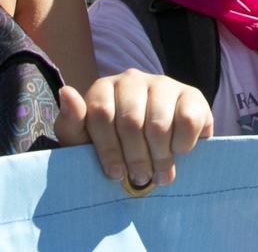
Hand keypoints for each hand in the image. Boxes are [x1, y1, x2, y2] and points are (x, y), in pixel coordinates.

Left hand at [54, 73, 212, 190]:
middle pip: (131, 121)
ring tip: (159, 173)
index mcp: (103, 88)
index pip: (101, 113)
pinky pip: (187, 120)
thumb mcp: (85, 143)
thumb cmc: (113, 148)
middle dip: (135, 157)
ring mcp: (163, 84)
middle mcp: (132, 79)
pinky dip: (182, 144)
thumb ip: (72, 124)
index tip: (114, 174)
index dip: (108, 149)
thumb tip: (66, 93)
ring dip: (159, 157)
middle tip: (140, 178)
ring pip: (158, 123)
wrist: (154, 151)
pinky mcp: (191, 94)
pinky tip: (177, 152)